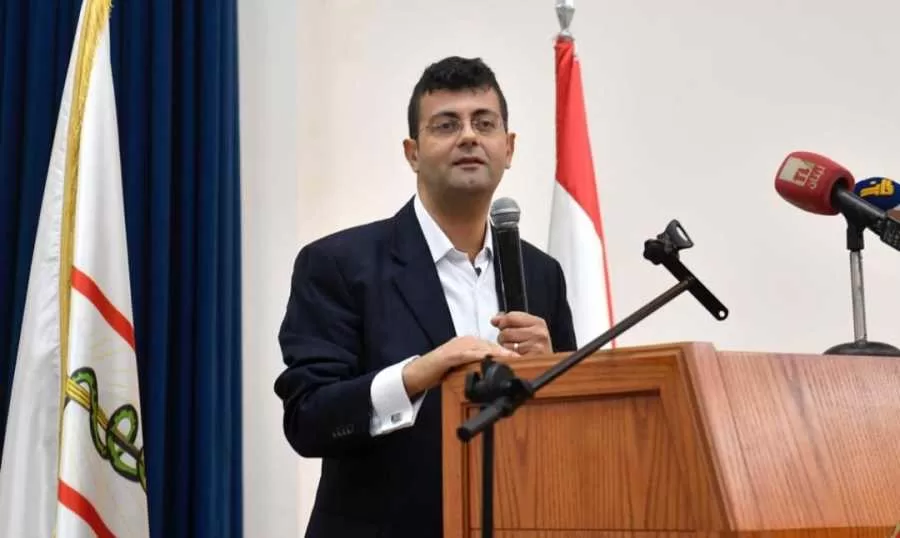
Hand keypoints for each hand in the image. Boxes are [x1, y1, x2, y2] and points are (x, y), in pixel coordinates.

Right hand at [401, 336, 516, 396]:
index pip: (492, 346)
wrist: (417, 374)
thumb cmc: (438, 372)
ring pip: (482, 348)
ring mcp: (457, 346)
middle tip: (522, 358)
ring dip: (498, 353)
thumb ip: (475, 366)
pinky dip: (480, 356)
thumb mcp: (461, 368)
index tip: (520, 358)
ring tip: (513, 358)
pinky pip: (468, 354)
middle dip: (506, 352)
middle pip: (490, 345)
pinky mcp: (450, 355)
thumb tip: (492, 374)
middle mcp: (465, 341)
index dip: (506, 352)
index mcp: (468, 344)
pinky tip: (490, 358)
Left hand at [491, 311, 552, 355]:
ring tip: (514, 350)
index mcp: (538, 322)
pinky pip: (509, 355)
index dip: (502, 323)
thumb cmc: (534, 347)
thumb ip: (510, 321)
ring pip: (505, 344)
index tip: (503, 327)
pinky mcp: (531, 359)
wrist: (547, 365)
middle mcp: (539, 333)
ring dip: (505, 348)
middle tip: (511, 342)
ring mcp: (536, 346)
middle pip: (506, 331)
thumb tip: (494, 320)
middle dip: (502, 337)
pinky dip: (509, 356)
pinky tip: (517, 357)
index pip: (510, 317)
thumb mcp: (526, 329)